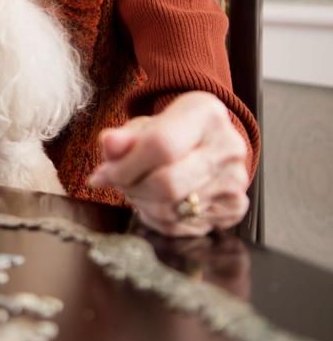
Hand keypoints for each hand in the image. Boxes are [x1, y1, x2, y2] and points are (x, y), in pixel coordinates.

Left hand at [88, 92, 249, 236]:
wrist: (204, 144)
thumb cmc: (168, 132)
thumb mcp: (142, 126)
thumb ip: (122, 137)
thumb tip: (108, 144)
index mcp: (205, 114)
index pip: (160, 145)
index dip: (126, 166)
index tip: (105, 173)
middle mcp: (228, 147)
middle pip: (168, 183)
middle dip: (132, 188)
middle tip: (119, 182)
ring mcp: (235, 180)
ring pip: (172, 210)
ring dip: (142, 204)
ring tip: (136, 189)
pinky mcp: (235, 207)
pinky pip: (182, 227)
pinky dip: (157, 219)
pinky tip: (153, 202)